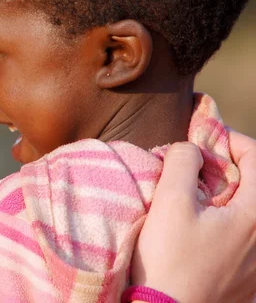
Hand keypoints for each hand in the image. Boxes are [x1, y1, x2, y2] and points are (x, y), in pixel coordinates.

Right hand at [130, 130, 255, 302]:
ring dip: (225, 193)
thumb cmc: (168, 259)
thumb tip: (190, 149)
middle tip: (195, 167)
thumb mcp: (170, 202)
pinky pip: (245, 234)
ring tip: (194, 196)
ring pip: (249, 209)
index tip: (202, 141)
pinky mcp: (249, 276)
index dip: (230, 140)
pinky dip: (226, 218)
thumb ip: (183, 162)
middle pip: (255, 184)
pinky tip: (199, 226)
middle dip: (226, 167)